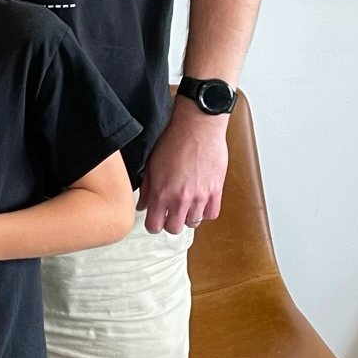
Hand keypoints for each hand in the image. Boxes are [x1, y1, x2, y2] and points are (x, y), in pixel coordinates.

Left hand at [137, 105, 227, 234]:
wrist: (197, 128)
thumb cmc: (174, 142)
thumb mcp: (152, 165)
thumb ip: (147, 189)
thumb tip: (142, 205)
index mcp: (161, 193)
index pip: (154, 226)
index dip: (153, 225)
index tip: (155, 219)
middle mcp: (180, 199)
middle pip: (174, 229)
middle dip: (170, 223)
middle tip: (171, 213)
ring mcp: (199, 196)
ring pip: (193, 223)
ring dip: (188, 216)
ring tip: (187, 204)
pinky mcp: (215, 191)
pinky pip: (211, 214)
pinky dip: (205, 211)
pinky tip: (200, 201)